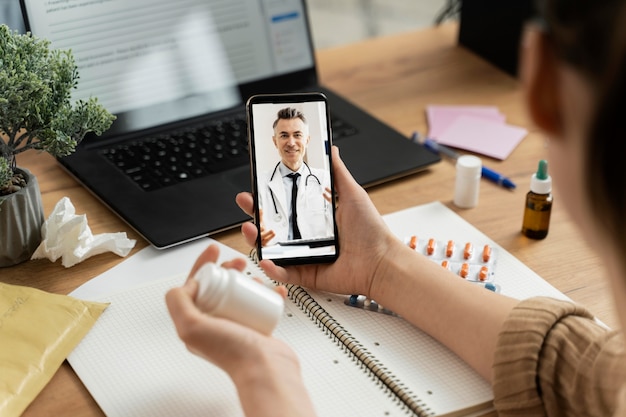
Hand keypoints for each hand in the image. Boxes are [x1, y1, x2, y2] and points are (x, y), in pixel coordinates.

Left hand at [166, 244, 314, 416]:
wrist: (266, 371)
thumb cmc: (233, 354)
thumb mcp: (191, 326)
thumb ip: (178, 302)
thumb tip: (186, 285)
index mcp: (195, 324)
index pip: (195, 286)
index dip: (203, 265)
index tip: (214, 251)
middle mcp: (214, 324)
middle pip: (218, 286)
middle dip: (228, 269)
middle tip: (239, 263)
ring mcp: (235, 326)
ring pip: (239, 293)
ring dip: (247, 281)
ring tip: (257, 279)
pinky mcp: (255, 328)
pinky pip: (259, 305)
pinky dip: (267, 294)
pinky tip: (273, 290)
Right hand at [235, 146, 399, 296]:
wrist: (381, 261)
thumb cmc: (370, 231)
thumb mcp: (352, 193)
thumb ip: (337, 172)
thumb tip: (331, 148)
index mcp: (315, 219)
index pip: (285, 206)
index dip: (268, 198)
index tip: (257, 187)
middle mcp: (306, 237)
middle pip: (273, 227)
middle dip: (255, 215)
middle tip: (247, 203)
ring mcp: (304, 257)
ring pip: (273, 249)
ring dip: (256, 240)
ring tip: (251, 228)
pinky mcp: (306, 275)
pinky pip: (284, 273)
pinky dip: (272, 268)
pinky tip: (265, 258)